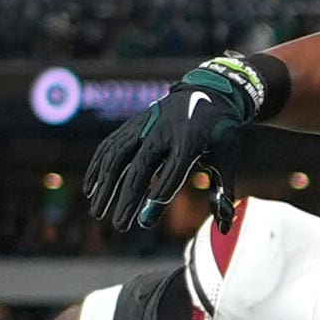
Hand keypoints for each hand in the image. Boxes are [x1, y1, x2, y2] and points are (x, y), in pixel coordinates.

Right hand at [83, 74, 246, 234]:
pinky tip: (91, 188)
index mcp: (190, 139)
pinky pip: (110, 147)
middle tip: (120, 226)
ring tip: (98, 212)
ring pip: (118, 157)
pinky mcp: (132, 125)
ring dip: (105, 186)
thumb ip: (223, 191)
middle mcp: (163, 131)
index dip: (159, 196)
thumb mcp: (227, 156)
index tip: (146, 221)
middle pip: (141, 168)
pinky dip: (98, 167)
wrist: (208, 91)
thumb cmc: (219, 130)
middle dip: (127, 198)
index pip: (173, 171)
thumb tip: (224, 229)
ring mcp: (144, 126)